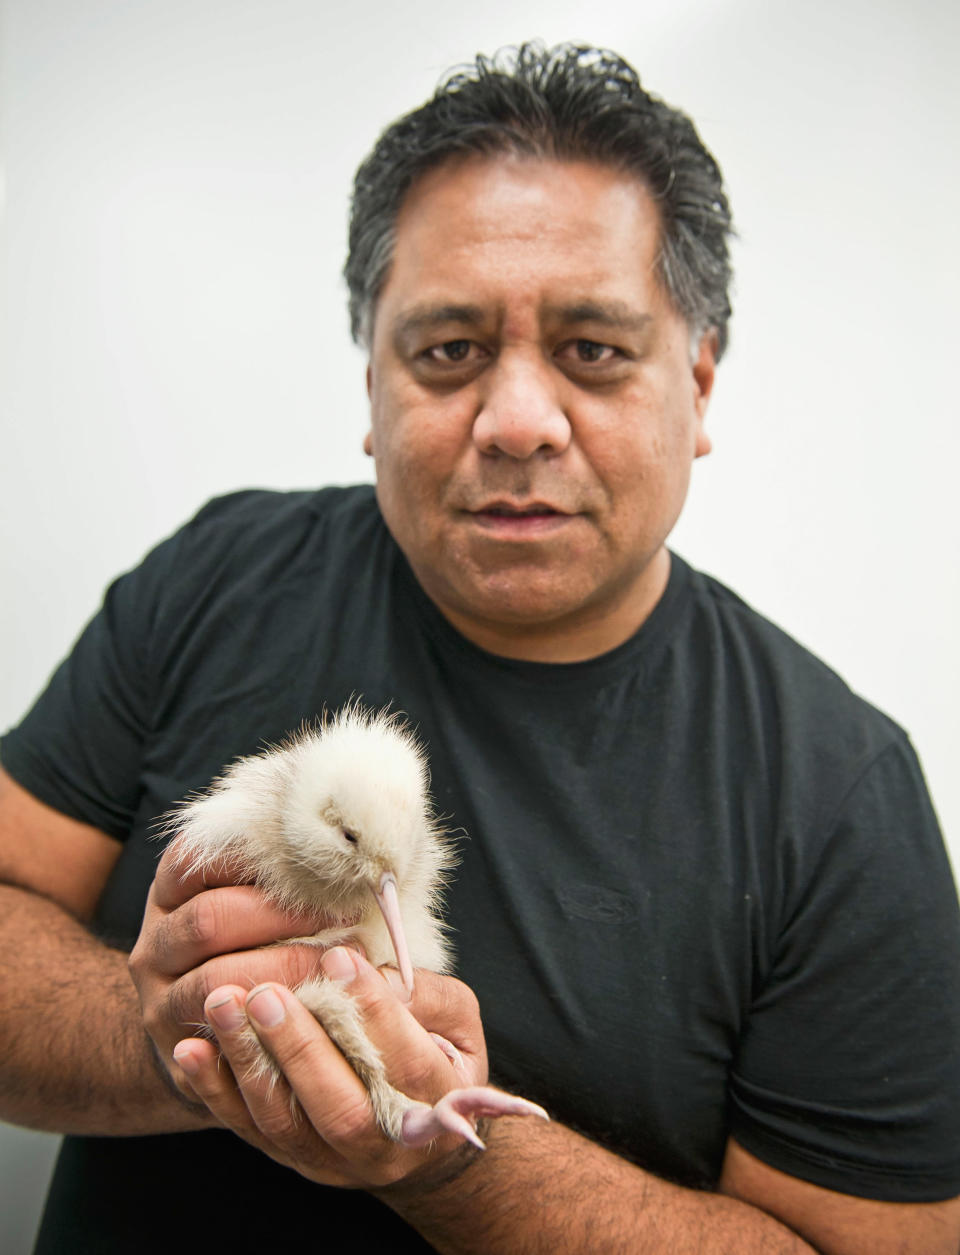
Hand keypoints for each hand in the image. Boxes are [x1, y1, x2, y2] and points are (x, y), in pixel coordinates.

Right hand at [128, 834, 337, 1102]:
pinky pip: (221, 1040)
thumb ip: (286, 874)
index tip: (319, 862)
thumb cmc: (254, 943)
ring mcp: (160, 1001)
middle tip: (347, 917)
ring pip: (215, 982)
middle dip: (283, 916)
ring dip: (285, 972)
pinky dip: (271, 1027)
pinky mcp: (177, 1054)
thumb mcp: (256, 897)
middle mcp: (156, 943)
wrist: (208, 1030)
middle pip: (209, 919)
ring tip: (341, 968)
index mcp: (172, 891)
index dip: (257, 856)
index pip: (195, 858)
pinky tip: (318, 1015)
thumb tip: (355, 853)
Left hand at [171, 947, 491, 1188]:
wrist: (419, 1137)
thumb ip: (428, 996)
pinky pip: (246, 1126)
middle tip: (265, 993)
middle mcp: (382, 1143)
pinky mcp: (288, 1154)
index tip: (340, 958)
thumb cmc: (439, 1056)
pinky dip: (213, 1090)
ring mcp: (329, 1156)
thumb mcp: (458, 1021)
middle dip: (298, 1048)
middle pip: (339, 1108)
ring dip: (247, 1061)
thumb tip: (379, 974)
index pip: (406, 1063)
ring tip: (223, 1003)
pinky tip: (191, 1050)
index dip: (375, 1013)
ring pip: (282, 1120)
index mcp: (436, 1102)